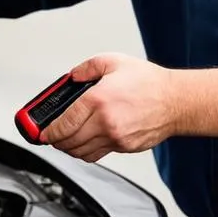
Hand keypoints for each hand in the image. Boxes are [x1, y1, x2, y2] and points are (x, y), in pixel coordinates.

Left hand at [39, 54, 177, 163]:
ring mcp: (115, 138)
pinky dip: (85, 152)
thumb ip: (86, 68)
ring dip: (68, 149)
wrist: (176, 101)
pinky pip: (97, 155)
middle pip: (69, 142)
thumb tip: (71, 77)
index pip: (64, 123)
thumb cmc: (149, 82)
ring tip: (65, 140)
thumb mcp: (113, 62)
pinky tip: (84, 143)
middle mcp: (105, 122)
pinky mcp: (124, 147)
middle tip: (49, 136)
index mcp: (98, 100)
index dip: (47, 131)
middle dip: (55, 141)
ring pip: (81, 153)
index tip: (41, 132)